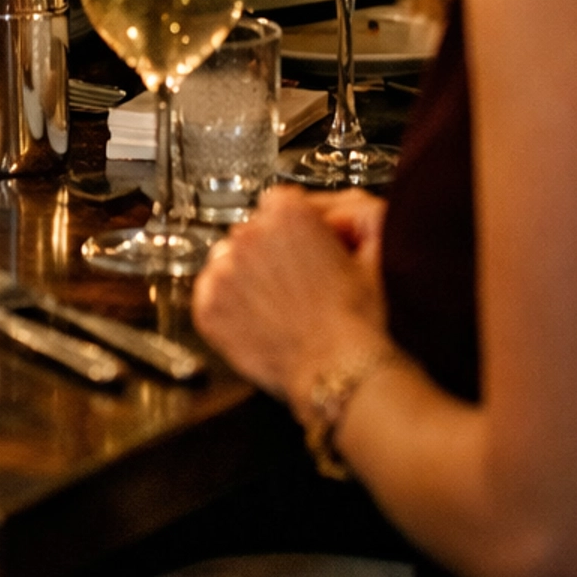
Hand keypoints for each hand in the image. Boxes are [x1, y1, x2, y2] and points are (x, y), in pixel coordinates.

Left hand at [192, 185, 387, 412]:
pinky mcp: (208, 305)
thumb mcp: (368, 255)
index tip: (296, 250)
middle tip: (291, 285)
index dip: (290, 231)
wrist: (339, 371)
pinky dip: (226, 307)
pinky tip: (255, 321)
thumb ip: (352, 221)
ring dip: (244, 278)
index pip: (276, 205)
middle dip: (268, 254)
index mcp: (287, 211)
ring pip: (227, 262)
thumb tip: (341, 216)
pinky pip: (208, 295)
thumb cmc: (355, 320)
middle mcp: (250, 234)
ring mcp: (224, 269)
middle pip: (251, 233)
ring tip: (276, 307)